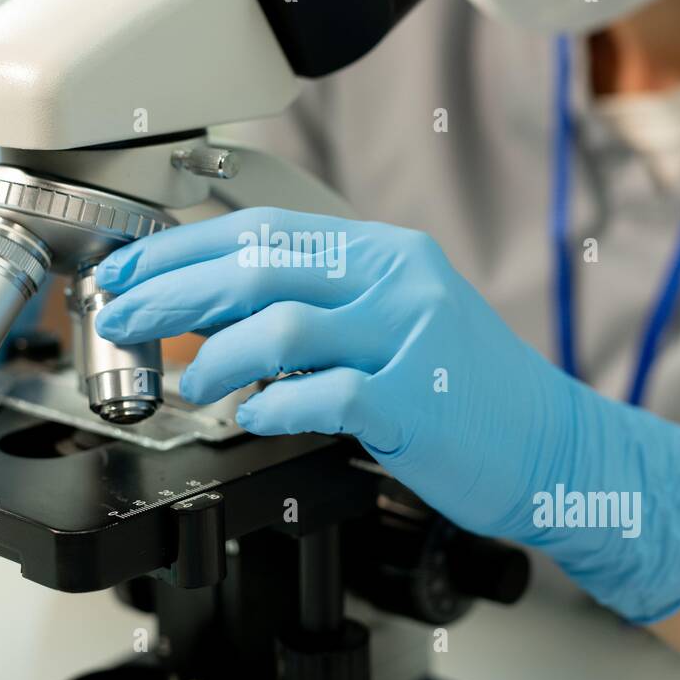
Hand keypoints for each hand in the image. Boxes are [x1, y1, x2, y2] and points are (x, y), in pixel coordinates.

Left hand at [95, 207, 679, 622]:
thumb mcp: (393, 324)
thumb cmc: (465, 392)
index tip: (131, 272)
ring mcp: (412, 337)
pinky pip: (325, 393)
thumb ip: (317, 307)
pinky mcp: (418, 401)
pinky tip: (254, 415)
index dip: (184, 250)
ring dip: (218, 356)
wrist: (556, 448)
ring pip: (284, 324)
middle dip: (174, 293)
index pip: (265, 231)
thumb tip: (213, 310)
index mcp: (386, 254)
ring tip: (188, 383)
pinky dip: (276, 404)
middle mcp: (399, 280)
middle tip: (123, 316)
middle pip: (261, 267)